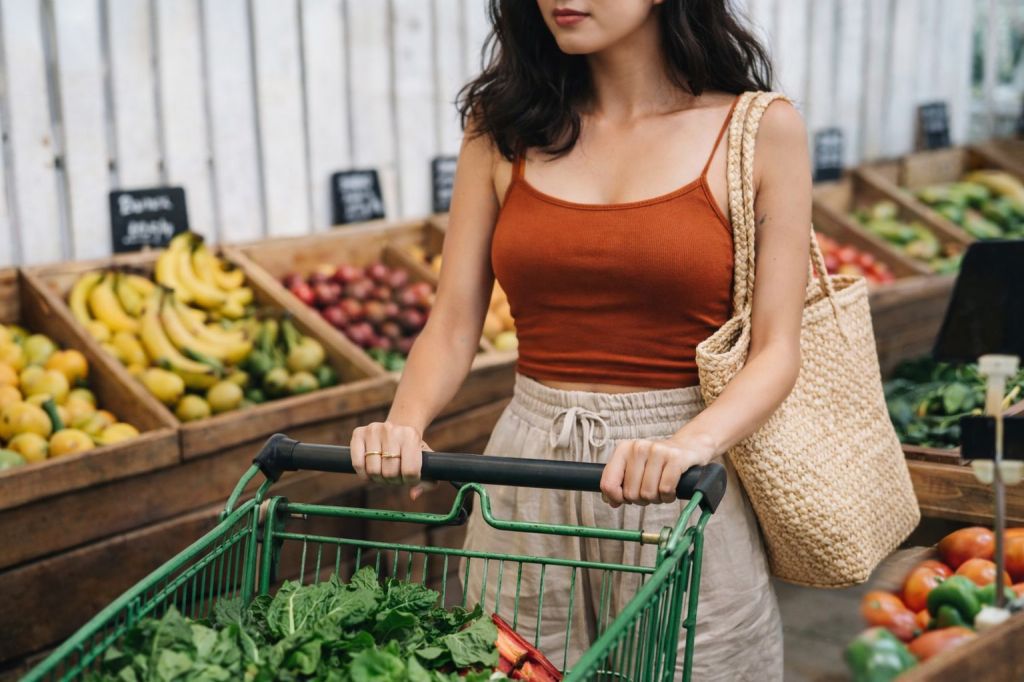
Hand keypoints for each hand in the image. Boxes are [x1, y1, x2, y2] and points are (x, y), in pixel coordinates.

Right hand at [350, 421, 435, 499]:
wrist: (398, 428)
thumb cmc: (413, 450)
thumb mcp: (426, 463)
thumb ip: (428, 483)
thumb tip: (413, 495)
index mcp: (411, 436)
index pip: (410, 471)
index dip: (410, 481)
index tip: (409, 477)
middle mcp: (391, 430)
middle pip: (390, 473)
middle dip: (393, 480)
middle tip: (395, 475)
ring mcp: (373, 430)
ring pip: (373, 470)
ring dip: (378, 479)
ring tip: (384, 472)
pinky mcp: (358, 433)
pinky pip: (357, 464)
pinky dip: (363, 474)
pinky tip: (370, 471)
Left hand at [599, 435, 714, 507]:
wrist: (689, 447)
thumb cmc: (658, 463)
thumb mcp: (635, 468)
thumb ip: (618, 483)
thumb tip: (611, 501)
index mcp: (624, 449)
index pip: (608, 483)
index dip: (616, 498)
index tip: (625, 499)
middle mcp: (639, 447)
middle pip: (631, 493)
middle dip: (642, 499)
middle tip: (651, 490)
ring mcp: (658, 451)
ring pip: (648, 493)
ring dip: (657, 498)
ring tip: (662, 488)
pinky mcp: (676, 458)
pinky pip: (665, 490)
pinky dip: (669, 496)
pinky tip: (672, 490)